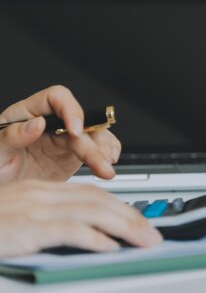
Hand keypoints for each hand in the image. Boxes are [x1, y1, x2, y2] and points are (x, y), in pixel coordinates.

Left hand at [0, 85, 120, 182]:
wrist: (0, 194)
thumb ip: (11, 137)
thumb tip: (37, 123)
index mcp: (26, 114)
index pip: (56, 98)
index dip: (71, 110)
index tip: (76, 130)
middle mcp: (49, 123)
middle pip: (81, 121)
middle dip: (94, 142)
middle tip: (99, 161)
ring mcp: (63, 140)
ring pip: (94, 136)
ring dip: (104, 151)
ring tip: (106, 169)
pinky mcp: (73, 156)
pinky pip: (97, 149)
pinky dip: (107, 155)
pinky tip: (107, 164)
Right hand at [0, 180, 161, 256]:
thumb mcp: (20, 219)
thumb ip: (48, 221)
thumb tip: (83, 235)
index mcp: (41, 191)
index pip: (92, 194)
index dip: (121, 206)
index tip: (140, 220)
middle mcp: (42, 195)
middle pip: (99, 200)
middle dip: (132, 216)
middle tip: (152, 234)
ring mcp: (34, 209)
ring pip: (93, 212)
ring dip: (125, 227)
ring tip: (145, 241)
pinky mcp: (27, 226)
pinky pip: (69, 229)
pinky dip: (94, 238)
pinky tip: (111, 247)